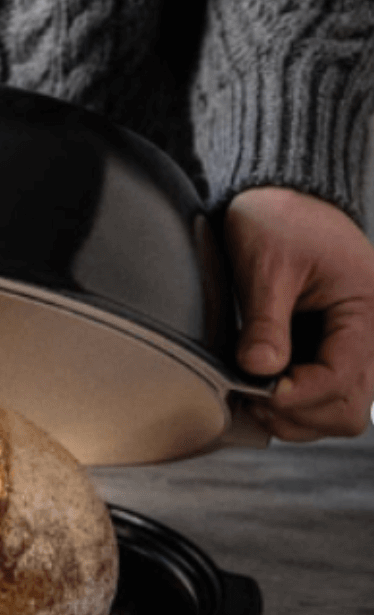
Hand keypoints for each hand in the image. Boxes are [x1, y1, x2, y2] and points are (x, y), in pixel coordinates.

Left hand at [224, 187, 373, 440]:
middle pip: (347, 409)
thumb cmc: (279, 219)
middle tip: (252, 397)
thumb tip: (259, 370)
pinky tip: (258, 390)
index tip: (257, 390)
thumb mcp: (267, 264)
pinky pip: (321, 398)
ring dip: (293, 416)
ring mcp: (350, 348)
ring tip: (252, 394)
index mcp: (366, 309)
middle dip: (298, 413)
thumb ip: (265, 320)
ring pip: (336, 412)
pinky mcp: (329, 353)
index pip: (341, 377)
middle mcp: (369, 336)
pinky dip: (291, 406)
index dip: (298, 394)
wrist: (280, 198)